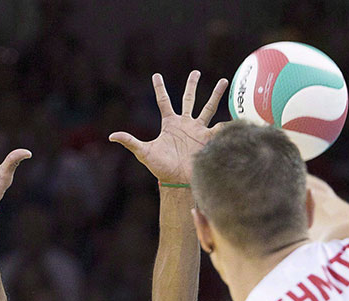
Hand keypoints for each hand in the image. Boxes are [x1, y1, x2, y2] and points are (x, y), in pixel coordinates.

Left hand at [109, 71, 227, 183]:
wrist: (178, 181)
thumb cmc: (160, 168)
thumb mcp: (144, 153)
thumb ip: (130, 141)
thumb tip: (111, 136)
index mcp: (169, 123)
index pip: (164, 101)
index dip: (159, 88)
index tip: (156, 75)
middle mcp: (185, 124)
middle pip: (189, 99)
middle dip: (192, 85)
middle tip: (195, 72)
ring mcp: (198, 130)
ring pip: (208, 108)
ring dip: (216, 95)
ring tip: (225, 81)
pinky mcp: (208, 139)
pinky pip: (219, 128)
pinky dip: (228, 122)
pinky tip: (238, 113)